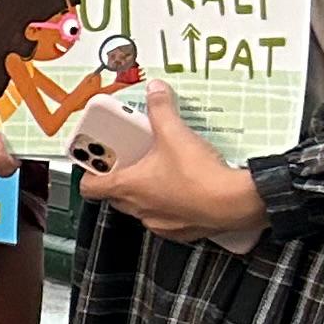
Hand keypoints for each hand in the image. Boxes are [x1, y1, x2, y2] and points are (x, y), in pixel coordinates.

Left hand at [72, 85, 265, 242]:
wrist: (234, 204)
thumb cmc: (199, 175)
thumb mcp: (174, 133)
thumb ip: (161, 109)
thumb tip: (155, 91)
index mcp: (127, 187)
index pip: (89, 187)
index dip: (90, 173)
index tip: (96, 161)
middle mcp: (138, 208)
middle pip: (115, 195)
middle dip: (121, 176)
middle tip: (132, 158)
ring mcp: (158, 222)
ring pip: (141, 207)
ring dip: (146, 192)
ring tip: (162, 171)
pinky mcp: (179, 232)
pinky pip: (166, 218)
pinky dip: (170, 205)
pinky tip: (185, 189)